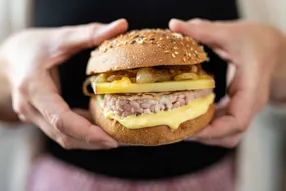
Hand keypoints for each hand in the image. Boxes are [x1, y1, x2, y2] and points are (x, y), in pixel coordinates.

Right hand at [0, 19, 127, 149]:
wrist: (9, 57)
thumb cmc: (31, 47)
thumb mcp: (60, 37)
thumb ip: (90, 33)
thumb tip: (121, 25)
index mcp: (34, 88)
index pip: (61, 119)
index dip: (87, 132)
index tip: (111, 140)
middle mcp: (30, 108)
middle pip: (64, 135)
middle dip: (93, 142)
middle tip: (121, 140)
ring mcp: (33, 116)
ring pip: (63, 137)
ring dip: (88, 140)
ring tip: (115, 136)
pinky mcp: (40, 117)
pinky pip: (61, 131)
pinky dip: (81, 132)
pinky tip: (98, 126)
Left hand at [169, 18, 285, 147]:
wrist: (272, 48)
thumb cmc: (257, 41)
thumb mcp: (231, 33)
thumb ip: (204, 30)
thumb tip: (174, 24)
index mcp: (251, 91)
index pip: (237, 122)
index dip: (213, 131)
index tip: (189, 130)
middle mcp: (248, 105)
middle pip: (229, 134)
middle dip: (204, 136)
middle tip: (176, 128)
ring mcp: (243, 108)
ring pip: (226, 133)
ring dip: (205, 134)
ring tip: (180, 124)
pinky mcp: (236, 106)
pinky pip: (222, 124)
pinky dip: (207, 125)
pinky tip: (189, 115)